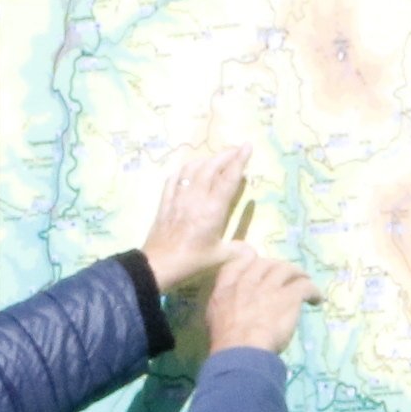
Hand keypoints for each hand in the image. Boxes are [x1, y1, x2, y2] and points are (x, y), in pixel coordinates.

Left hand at [141, 145, 252, 297]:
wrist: (159, 264)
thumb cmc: (191, 261)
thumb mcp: (218, 257)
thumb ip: (236, 250)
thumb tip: (251, 252)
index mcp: (213, 209)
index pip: (228, 178)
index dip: (239, 161)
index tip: (247, 146)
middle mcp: (196, 197)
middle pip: (210, 167)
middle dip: (224, 155)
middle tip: (234, 151)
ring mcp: (178, 197)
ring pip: (191, 169)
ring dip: (204, 160)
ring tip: (213, 159)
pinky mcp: (165, 202)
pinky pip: (173, 179)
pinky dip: (182, 171)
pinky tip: (187, 171)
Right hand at [208, 250, 314, 355]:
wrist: (240, 350)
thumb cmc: (225, 343)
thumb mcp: (213, 321)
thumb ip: (222, 308)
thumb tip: (229, 311)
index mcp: (226, 289)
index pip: (237, 263)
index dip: (248, 259)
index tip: (257, 260)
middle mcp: (247, 282)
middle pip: (265, 263)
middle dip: (276, 266)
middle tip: (286, 274)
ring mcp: (269, 288)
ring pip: (287, 269)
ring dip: (298, 273)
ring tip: (305, 280)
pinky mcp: (288, 296)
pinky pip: (305, 286)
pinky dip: (313, 291)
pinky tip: (317, 299)